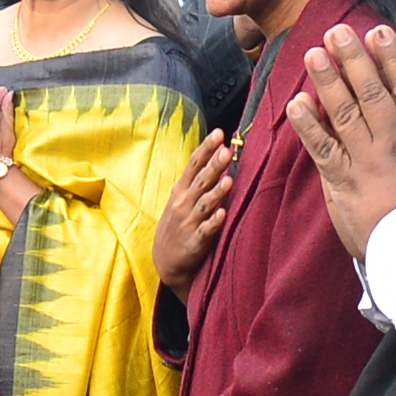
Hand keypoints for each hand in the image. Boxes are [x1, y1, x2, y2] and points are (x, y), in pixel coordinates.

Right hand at [153, 133, 235, 283]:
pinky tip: (222, 214)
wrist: (166, 262)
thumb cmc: (178, 225)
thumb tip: (217, 157)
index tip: (219, 133)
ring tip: (229, 180)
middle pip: (201, 181)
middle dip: (214, 165)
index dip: (206, 149)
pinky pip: (205, 231)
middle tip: (227, 150)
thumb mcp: (180, 200)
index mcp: (181, 191)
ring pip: (204, 204)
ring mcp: (188, 223)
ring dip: (216, 193)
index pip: (194, 165)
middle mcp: (184, 204)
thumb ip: (197, 181)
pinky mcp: (194, 243)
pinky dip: (213, 223)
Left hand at [285, 23, 395, 256]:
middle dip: (353, 60)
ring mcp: (366, 163)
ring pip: (345, 115)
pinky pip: (323, 151)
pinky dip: (309, 127)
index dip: (392, 58)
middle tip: (337, 31)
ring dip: (328, 82)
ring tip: (314, 53)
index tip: (378, 32)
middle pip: (371, 94)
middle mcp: (392, 143)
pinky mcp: (344, 184)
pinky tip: (296, 102)